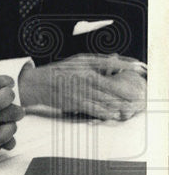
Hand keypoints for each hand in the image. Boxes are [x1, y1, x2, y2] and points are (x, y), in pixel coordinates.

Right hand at [18, 54, 146, 119]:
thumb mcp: (75, 61)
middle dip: (125, 91)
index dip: (126, 66)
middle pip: (111, 84)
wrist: (35, 84)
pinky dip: (105, 112)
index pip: (111, 62)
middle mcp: (83, 74)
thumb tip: (114, 59)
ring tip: (128, 108)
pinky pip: (94, 108)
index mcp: (84, 63)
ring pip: (104, 98)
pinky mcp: (74, 101)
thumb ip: (94, 62)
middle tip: (137, 95)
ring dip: (118, 104)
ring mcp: (79, 88)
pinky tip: (113, 114)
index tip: (140, 68)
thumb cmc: (56, 72)